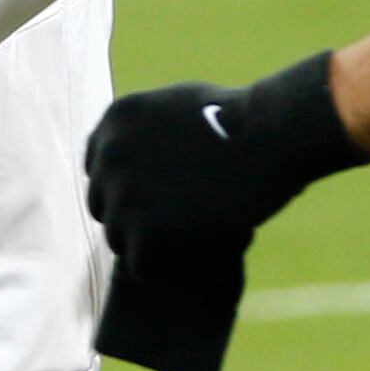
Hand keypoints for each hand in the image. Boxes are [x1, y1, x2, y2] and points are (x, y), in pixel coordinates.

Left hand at [86, 54, 368, 288]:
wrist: (270, 137)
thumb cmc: (241, 118)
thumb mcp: (178, 104)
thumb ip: (147, 128)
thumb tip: (132, 147)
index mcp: (116, 122)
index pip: (99, 169)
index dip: (134, 185)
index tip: (165, 189)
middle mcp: (109, 156)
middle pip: (104, 206)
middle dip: (138, 215)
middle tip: (184, 214)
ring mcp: (124, 196)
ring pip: (120, 239)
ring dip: (154, 242)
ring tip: (197, 230)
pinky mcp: (145, 233)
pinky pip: (142, 266)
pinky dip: (170, 266)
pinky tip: (202, 247)